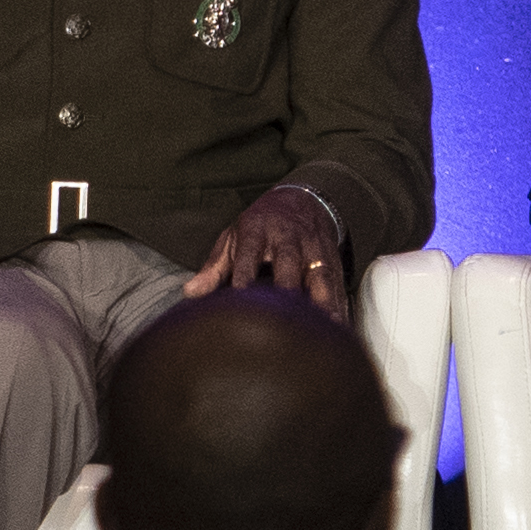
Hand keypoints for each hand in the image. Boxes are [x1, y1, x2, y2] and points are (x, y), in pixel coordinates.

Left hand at [181, 185, 347, 312]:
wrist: (300, 200)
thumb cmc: (259, 228)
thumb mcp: (232, 239)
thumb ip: (213, 268)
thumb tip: (190, 293)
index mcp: (257, 233)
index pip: (248, 258)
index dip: (244, 279)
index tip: (240, 302)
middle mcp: (288, 240)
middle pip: (288, 266)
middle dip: (287, 292)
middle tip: (284, 322)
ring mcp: (313, 250)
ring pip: (320, 276)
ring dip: (323, 303)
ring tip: (325, 329)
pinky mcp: (332, 260)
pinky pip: (338, 284)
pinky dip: (340, 305)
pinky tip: (340, 328)